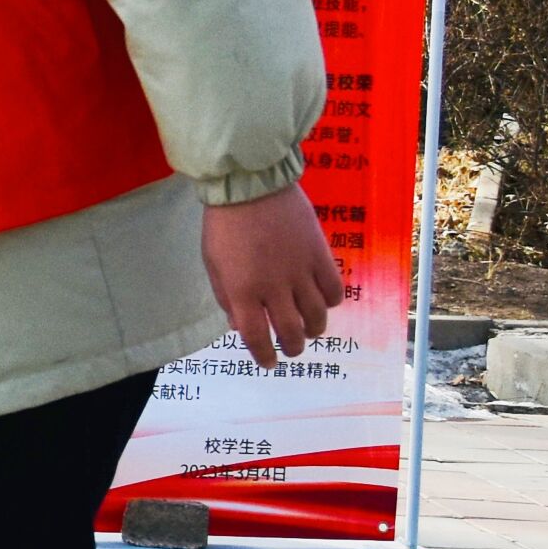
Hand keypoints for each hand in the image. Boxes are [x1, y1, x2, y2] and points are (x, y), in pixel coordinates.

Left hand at [202, 183, 342, 365]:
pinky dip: (331, 301)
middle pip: (291, 331)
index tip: (268, 363)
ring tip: (310, 329)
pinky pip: (334, 290)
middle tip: (292, 348)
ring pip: (317, 316)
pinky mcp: (320, 255)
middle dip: (293, 346)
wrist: (250, 186)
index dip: (263, 355)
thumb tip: (239, 325)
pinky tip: (324, 300)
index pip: (256, 337)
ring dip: (314, 328)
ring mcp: (300, 272)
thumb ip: (226, 297)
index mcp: (242, 291)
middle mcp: (274, 287)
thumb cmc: (224, 224)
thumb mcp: (213, 264)